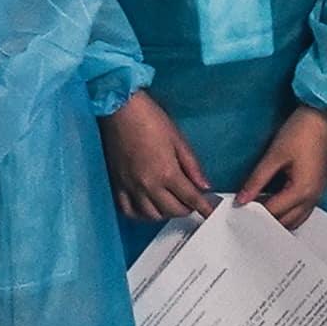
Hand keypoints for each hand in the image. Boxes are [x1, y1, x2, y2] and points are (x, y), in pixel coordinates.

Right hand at [99, 90, 215, 227]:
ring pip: (151, 215)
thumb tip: (204, 186)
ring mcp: (131, 187)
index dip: (203, 208)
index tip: (209, 213)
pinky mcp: (117, 185)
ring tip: (171, 204)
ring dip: (165, 213)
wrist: (120, 109)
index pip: (191, 198)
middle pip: (172, 210)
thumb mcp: (178, 140)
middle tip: (191, 202)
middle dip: (186, 209)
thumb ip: (192, 166)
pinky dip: (140, 214)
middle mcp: (149, 185)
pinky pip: (128, 211)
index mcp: (167, 172)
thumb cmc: (151, 120)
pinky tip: (147, 208)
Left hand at [240, 104, 326, 224]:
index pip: (273, 212)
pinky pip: (301, 210)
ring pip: (295, 219)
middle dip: (266, 219)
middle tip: (246, 211)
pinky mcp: (317, 188)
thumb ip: (257, 180)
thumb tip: (241, 199)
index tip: (238, 210)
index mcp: (302, 191)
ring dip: (278, 217)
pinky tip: (274, 202)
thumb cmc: (301, 132)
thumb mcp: (274, 156)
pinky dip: (287, 211)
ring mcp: (317, 194)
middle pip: (285, 221)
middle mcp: (313, 198)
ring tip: (258, 207)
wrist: (323, 117)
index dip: (254, 213)